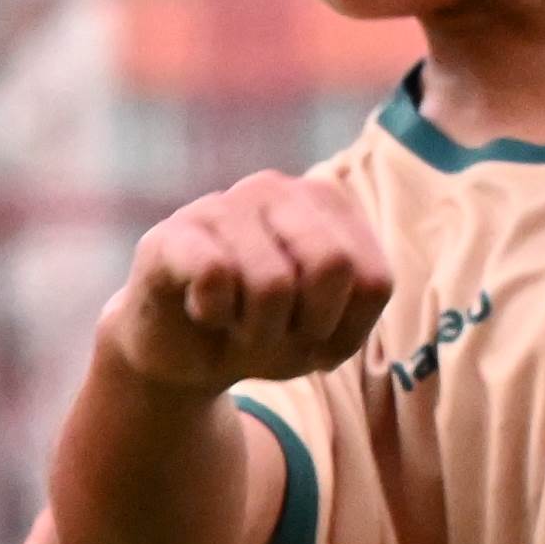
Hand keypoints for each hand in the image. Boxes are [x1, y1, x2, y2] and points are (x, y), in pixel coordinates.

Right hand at [95, 170, 393, 398]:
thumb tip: (338, 265)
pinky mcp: (172, 234)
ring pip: (273, 283)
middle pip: (331, 265)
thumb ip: (359, 296)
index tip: (313, 334)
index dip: (345, 330)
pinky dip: (214, 314)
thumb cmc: (262, 332)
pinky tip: (202, 309)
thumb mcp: (329, 330)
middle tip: (275, 332)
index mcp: (327, 206)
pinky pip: (214, 275)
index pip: (373, 281)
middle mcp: (277, 190)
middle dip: (307, 326)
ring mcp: (223, 205)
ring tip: (235, 321)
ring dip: (256, 330)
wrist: (180, 353)